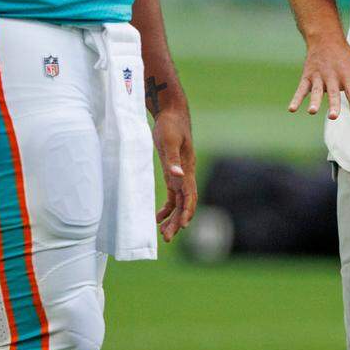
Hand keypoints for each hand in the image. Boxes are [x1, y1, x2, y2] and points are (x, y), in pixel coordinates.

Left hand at [153, 108, 197, 241]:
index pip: (190, 195)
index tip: (182, 226)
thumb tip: (177, 177)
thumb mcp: (169, 140)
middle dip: (178, 221)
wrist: (171, 112)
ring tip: (163, 234)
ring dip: (173, 218)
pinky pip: (173, 195)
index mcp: (188, 168)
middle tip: (167, 238)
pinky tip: (158, 217)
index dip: (187, 211)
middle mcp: (186, 174)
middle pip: (185, 203)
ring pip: (179, 202)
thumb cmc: (170, 125)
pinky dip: (168, 208)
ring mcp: (180, 174)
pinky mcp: (172, 171)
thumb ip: (172, 159)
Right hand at [289, 35, 349, 118]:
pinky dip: (296, 98)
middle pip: (334, 93)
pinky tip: (292, 109)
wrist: (326, 38)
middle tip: (334, 116)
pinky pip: (301, 89)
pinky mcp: (307, 77)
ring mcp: (319, 77)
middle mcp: (333, 77)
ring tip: (312, 112)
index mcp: (348, 76)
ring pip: (317, 91)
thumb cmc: (348, 57)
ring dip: (314, 101)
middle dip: (334, 104)